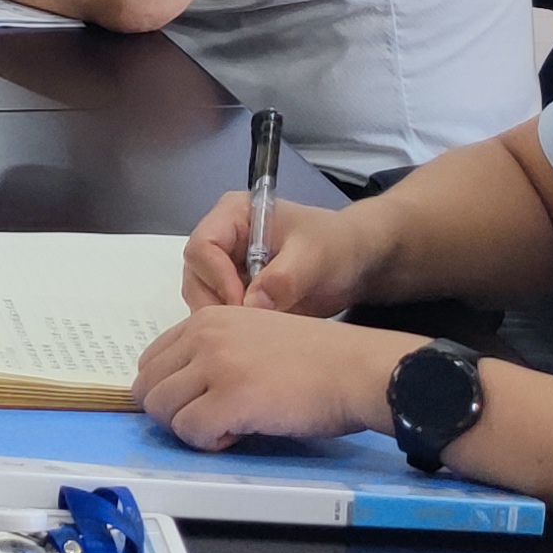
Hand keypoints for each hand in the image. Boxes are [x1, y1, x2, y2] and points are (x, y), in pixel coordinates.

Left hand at [135, 304, 427, 453]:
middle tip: (214, 419)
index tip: (202, 402)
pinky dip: (209, 442)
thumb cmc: (316, 359)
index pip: (152, 361)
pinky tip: (239, 434)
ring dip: (191, 428)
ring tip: (230, 425)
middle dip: (176, 412)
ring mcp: (215, 365)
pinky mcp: (230, 398)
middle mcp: (203, 336)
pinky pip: (190, 432)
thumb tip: (180, 387)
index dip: (171, 390)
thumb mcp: (253, 336)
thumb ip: (215, 351)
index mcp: (207, 319)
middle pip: (149, 388)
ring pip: (162, 410)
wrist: (356, 369)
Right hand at [177, 187, 366, 316]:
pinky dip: (232, 328)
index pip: (202, 246)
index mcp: (233, 215)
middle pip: (196, 275)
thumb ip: (284, 278)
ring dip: (222, 319)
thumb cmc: (336, 245)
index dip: (217, 278)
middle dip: (216, 303)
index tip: (245, 305)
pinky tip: (257, 337)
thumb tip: (252, 306)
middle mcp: (222, 240)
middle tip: (247, 328)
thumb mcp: (315, 256)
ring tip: (256, 334)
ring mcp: (227, 268)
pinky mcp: (236, 292)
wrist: (356, 261)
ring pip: (202, 298)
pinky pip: (219, 313)